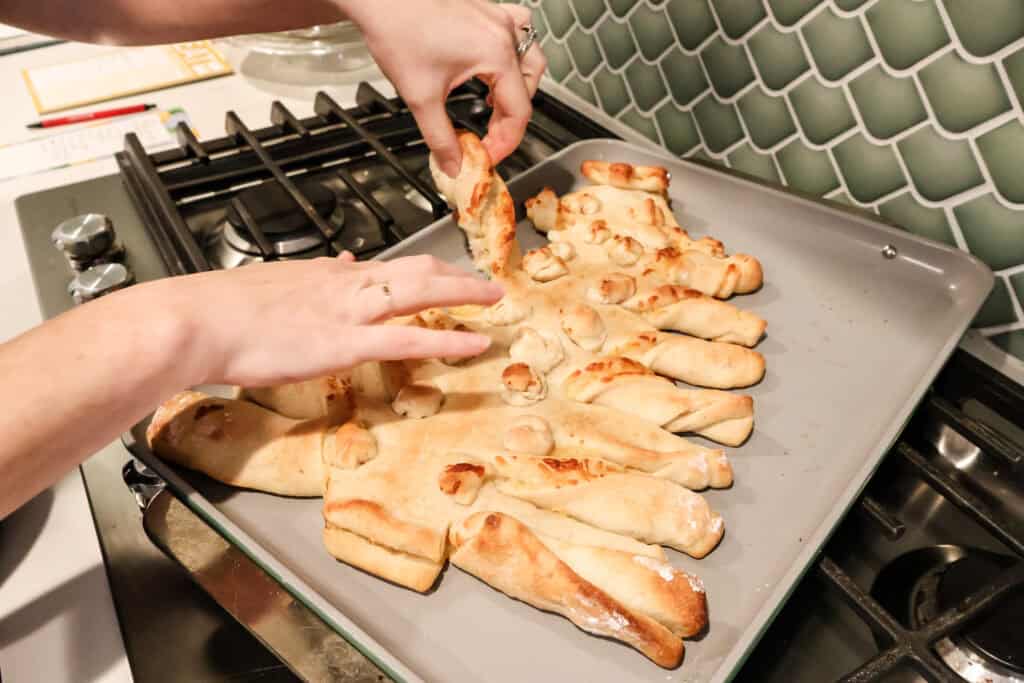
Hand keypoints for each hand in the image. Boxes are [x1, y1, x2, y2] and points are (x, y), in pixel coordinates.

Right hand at [154, 252, 502, 386]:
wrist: (195, 320)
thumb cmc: (221, 311)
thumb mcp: (273, 285)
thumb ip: (311, 279)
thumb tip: (341, 265)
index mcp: (329, 275)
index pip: (389, 267)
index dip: (425, 271)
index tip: (446, 274)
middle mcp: (346, 284)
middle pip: (416, 269)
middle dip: (456, 275)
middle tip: (486, 283)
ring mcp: (349, 312)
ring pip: (421, 292)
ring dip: (463, 293)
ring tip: (495, 299)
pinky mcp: (344, 343)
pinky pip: (408, 339)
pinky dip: (447, 340)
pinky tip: (475, 342)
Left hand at [344, 0, 545, 175]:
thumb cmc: (398, 31)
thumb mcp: (421, 98)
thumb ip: (441, 139)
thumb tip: (454, 165)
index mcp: (496, 54)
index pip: (519, 111)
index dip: (506, 142)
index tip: (488, 155)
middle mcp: (503, 33)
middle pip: (528, 87)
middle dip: (511, 119)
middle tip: (489, 138)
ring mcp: (496, 17)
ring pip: (529, 57)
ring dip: (519, 86)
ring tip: (496, 106)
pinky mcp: (485, 11)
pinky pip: (518, 30)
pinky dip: (513, 53)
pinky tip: (496, 63)